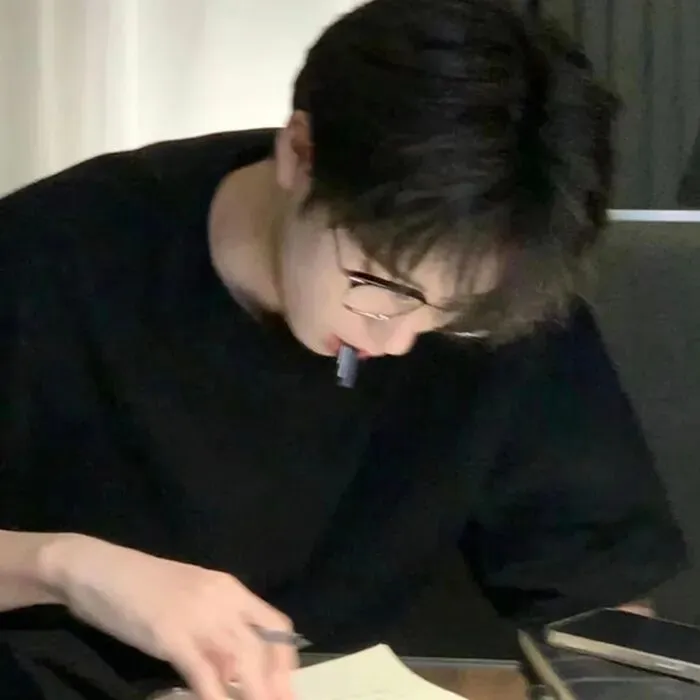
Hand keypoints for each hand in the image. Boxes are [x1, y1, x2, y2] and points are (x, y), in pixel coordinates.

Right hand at [40, 534, 296, 699]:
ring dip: (253, 692)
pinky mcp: (170, 635)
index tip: (287, 688)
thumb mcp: (190, 599)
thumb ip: (214, 626)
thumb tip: (234, 666)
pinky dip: (215, 697)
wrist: (98, 568)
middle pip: (262, 647)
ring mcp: (197, 616)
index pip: (274, 624)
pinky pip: (203, 673)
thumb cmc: (142, 585)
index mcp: (229, 588)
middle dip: (274, 684)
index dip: (286, 660)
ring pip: (240, 660)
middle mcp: (222, 599)